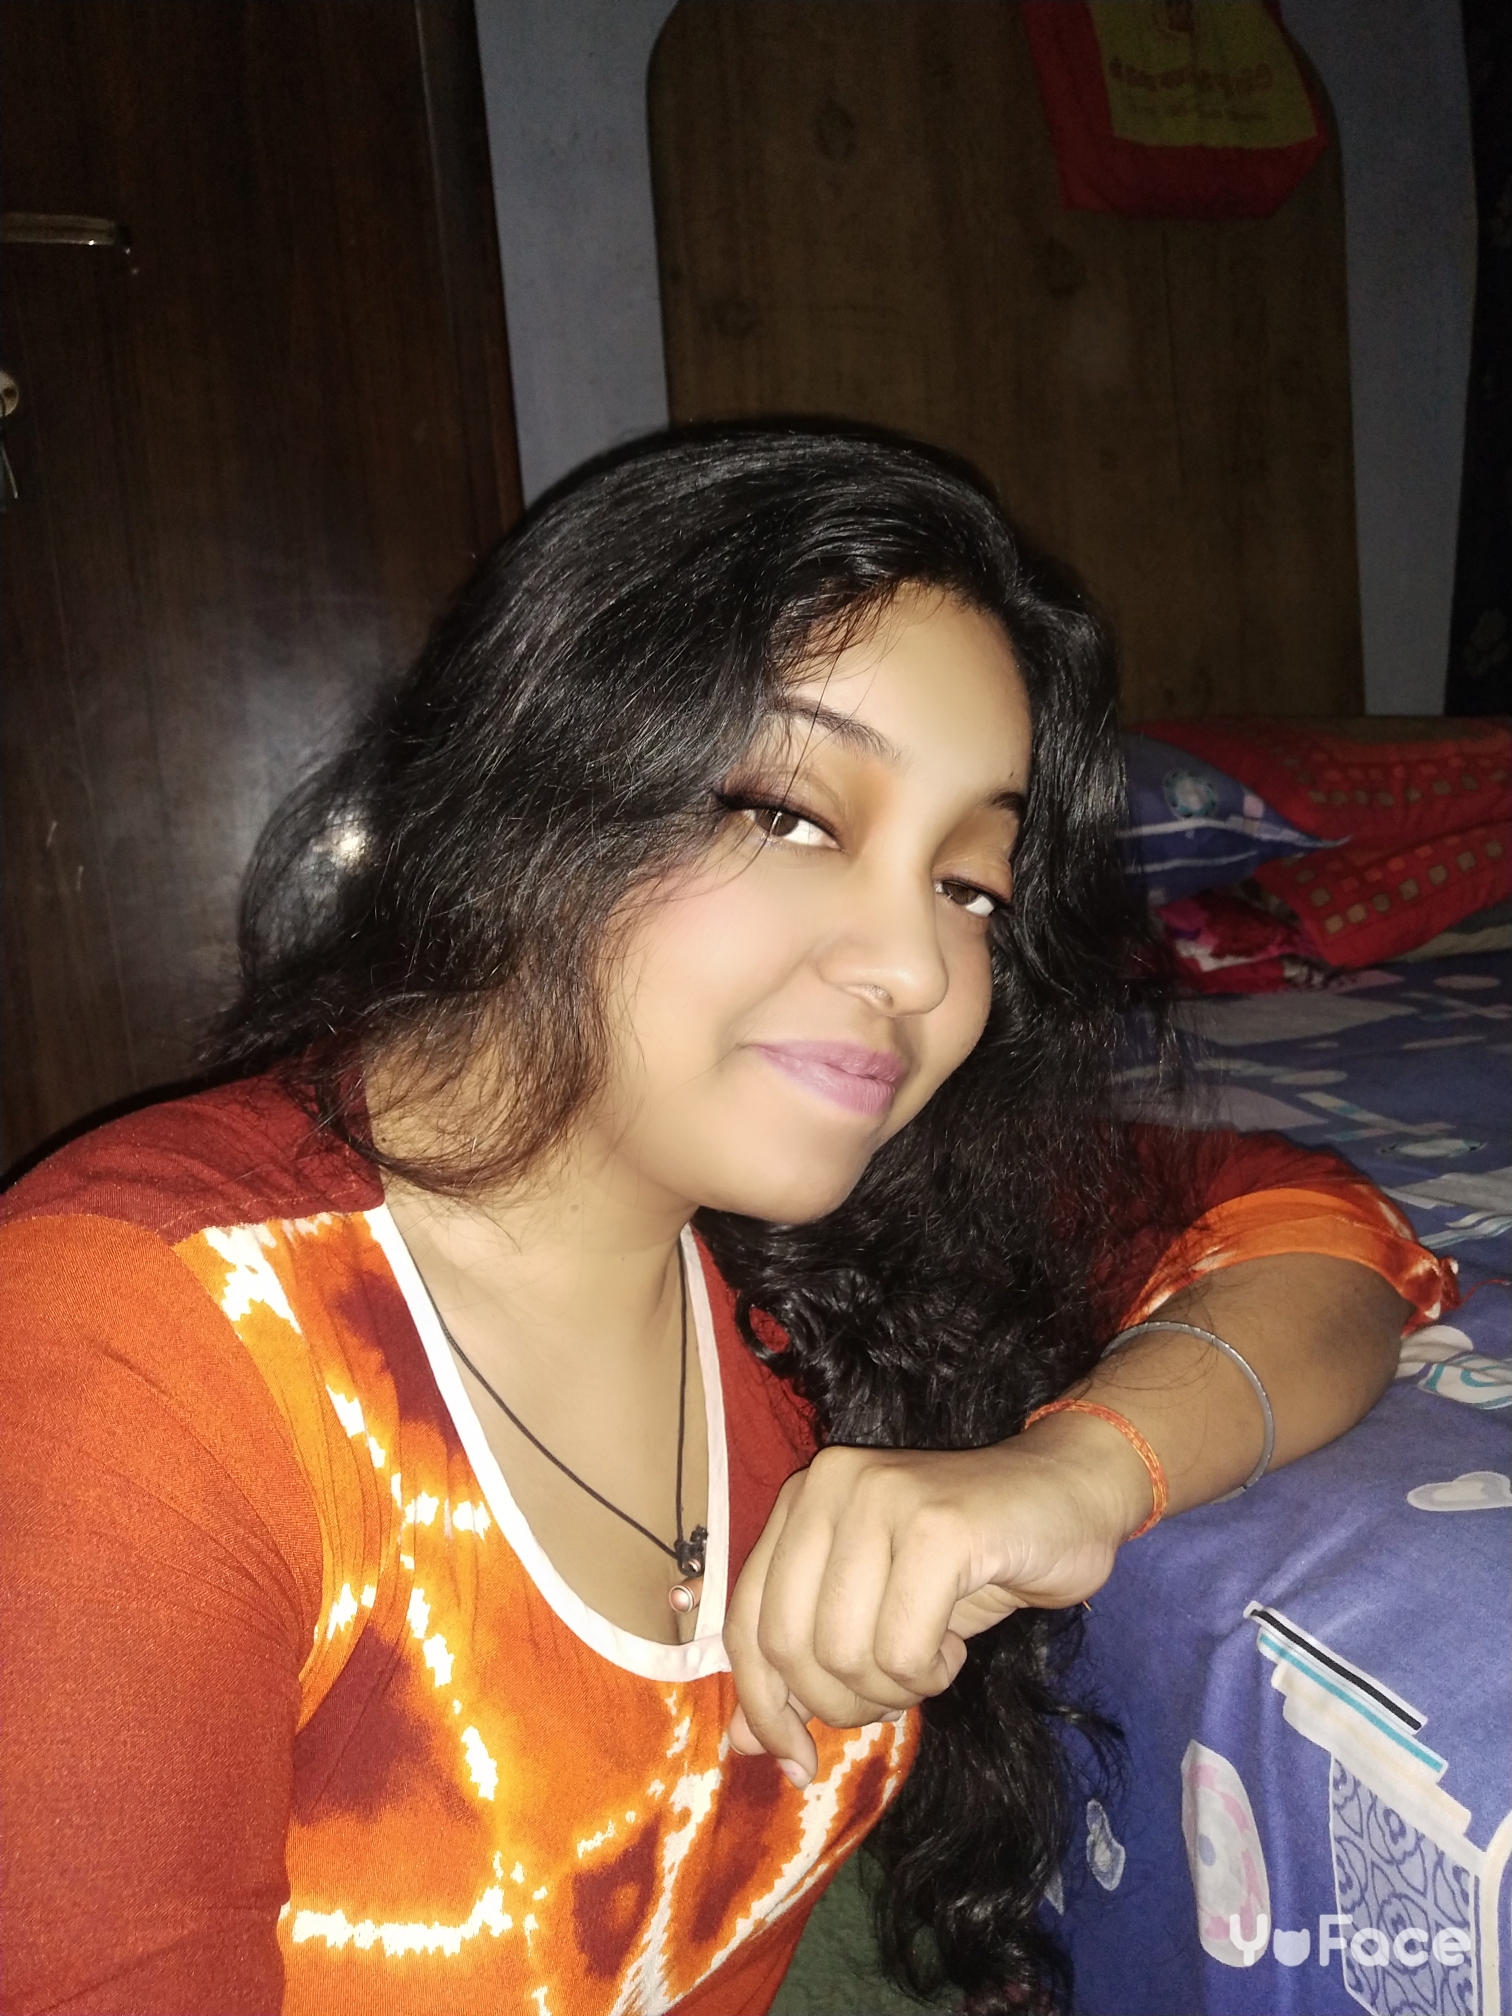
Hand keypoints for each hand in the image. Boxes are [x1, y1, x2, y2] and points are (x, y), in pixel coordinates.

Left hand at [723, 1417, 1149, 1784]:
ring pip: (844, 1653)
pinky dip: (928, 1674)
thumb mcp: (875, 1613)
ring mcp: (884, 1498)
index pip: (747, 1618)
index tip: (796, 1763)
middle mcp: (830, 1485)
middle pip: (788, 1644)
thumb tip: (745, 1744)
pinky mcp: (939, 1527)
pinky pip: (902, 1650)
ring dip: (891, 1691)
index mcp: (802, 1500)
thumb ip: (807, 1665)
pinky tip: (953, 1648)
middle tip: (889, 1699)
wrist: (1071, 1494)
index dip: (763, 1703)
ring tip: (929, 1661)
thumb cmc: (970, 1560)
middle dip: (837, 1703)